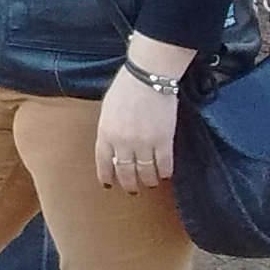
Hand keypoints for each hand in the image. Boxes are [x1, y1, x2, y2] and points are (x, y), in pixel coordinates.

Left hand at [94, 67, 180, 188]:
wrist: (147, 79)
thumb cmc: (125, 88)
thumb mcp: (108, 110)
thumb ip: (109, 129)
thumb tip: (113, 145)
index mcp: (105, 133)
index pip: (103, 162)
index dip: (106, 176)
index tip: (109, 185)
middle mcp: (122, 143)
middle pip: (125, 171)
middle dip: (128, 183)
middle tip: (132, 190)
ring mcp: (143, 143)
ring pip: (145, 172)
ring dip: (148, 181)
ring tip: (150, 184)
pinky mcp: (164, 141)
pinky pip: (164, 164)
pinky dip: (165, 173)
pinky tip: (165, 176)